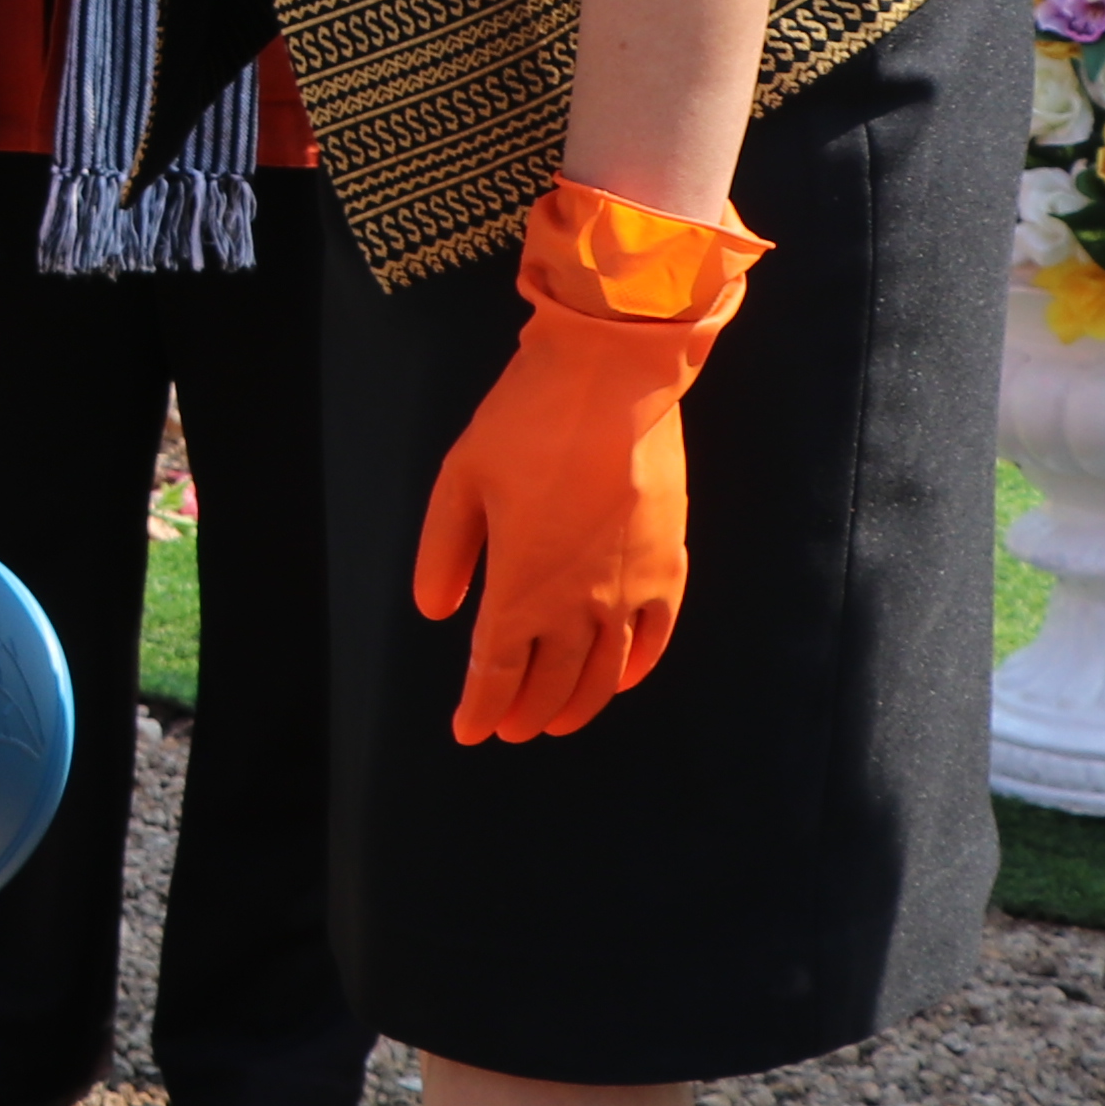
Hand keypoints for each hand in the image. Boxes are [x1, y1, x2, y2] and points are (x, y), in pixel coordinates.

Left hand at [409, 177, 763, 744]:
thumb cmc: (528, 420)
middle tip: (509, 728)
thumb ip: (444, 551)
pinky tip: (622, 679)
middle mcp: (579, 600)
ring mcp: (631, 586)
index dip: (480, 706)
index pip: (496, 670)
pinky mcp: (668, 562)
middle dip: (525, 711)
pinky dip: (636, 667)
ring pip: (605, 672)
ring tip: (557, 722)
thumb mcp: (460, 480)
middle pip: (550, 680)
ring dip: (579, 703)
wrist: (613, 375)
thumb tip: (436, 611)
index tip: (468, 730)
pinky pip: (657, 634)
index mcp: (521, 584)